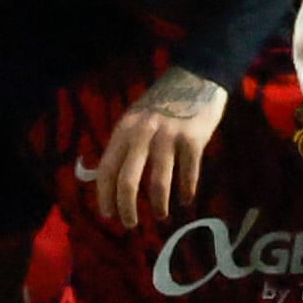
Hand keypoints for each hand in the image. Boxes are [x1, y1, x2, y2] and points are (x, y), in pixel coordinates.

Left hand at [92, 67, 227, 227]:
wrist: (196, 77)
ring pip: (159, 182)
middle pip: (129, 180)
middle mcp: (143, 134)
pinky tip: (187, 201)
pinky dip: (187, 192)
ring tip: (160, 216)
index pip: (107, 169)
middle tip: (130, 225)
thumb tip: (112, 178)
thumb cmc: (163, 101)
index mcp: (124, 129)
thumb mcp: (135, 117)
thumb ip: (125, 143)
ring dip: (158, 205)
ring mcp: (169, 137)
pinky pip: (188, 173)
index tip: (108, 215)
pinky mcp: (193, 140)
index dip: (105, 196)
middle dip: (127, 208)